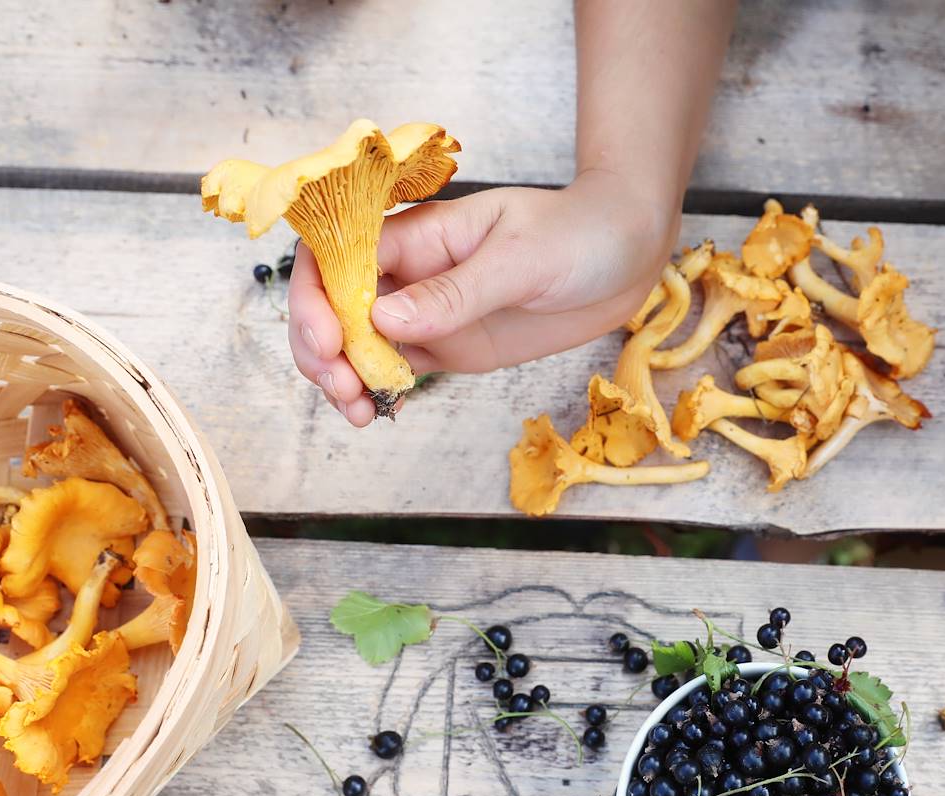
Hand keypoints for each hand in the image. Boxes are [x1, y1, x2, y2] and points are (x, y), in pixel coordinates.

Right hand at [287, 169, 677, 426]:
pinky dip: (377, 391)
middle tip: (342, 390)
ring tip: (359, 413)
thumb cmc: (578, 233)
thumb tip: (385, 319)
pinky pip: (397, 368)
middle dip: (321, 349)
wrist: (628, 251)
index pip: (335, 255)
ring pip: (358, 344)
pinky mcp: (451, 346)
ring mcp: (429, 312)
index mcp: (418, 234)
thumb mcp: (521, 260)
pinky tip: (377, 412)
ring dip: (343, 377)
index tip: (329, 339)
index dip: (315, 296)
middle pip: (334, 306)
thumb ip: (455, 293)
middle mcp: (412, 272)